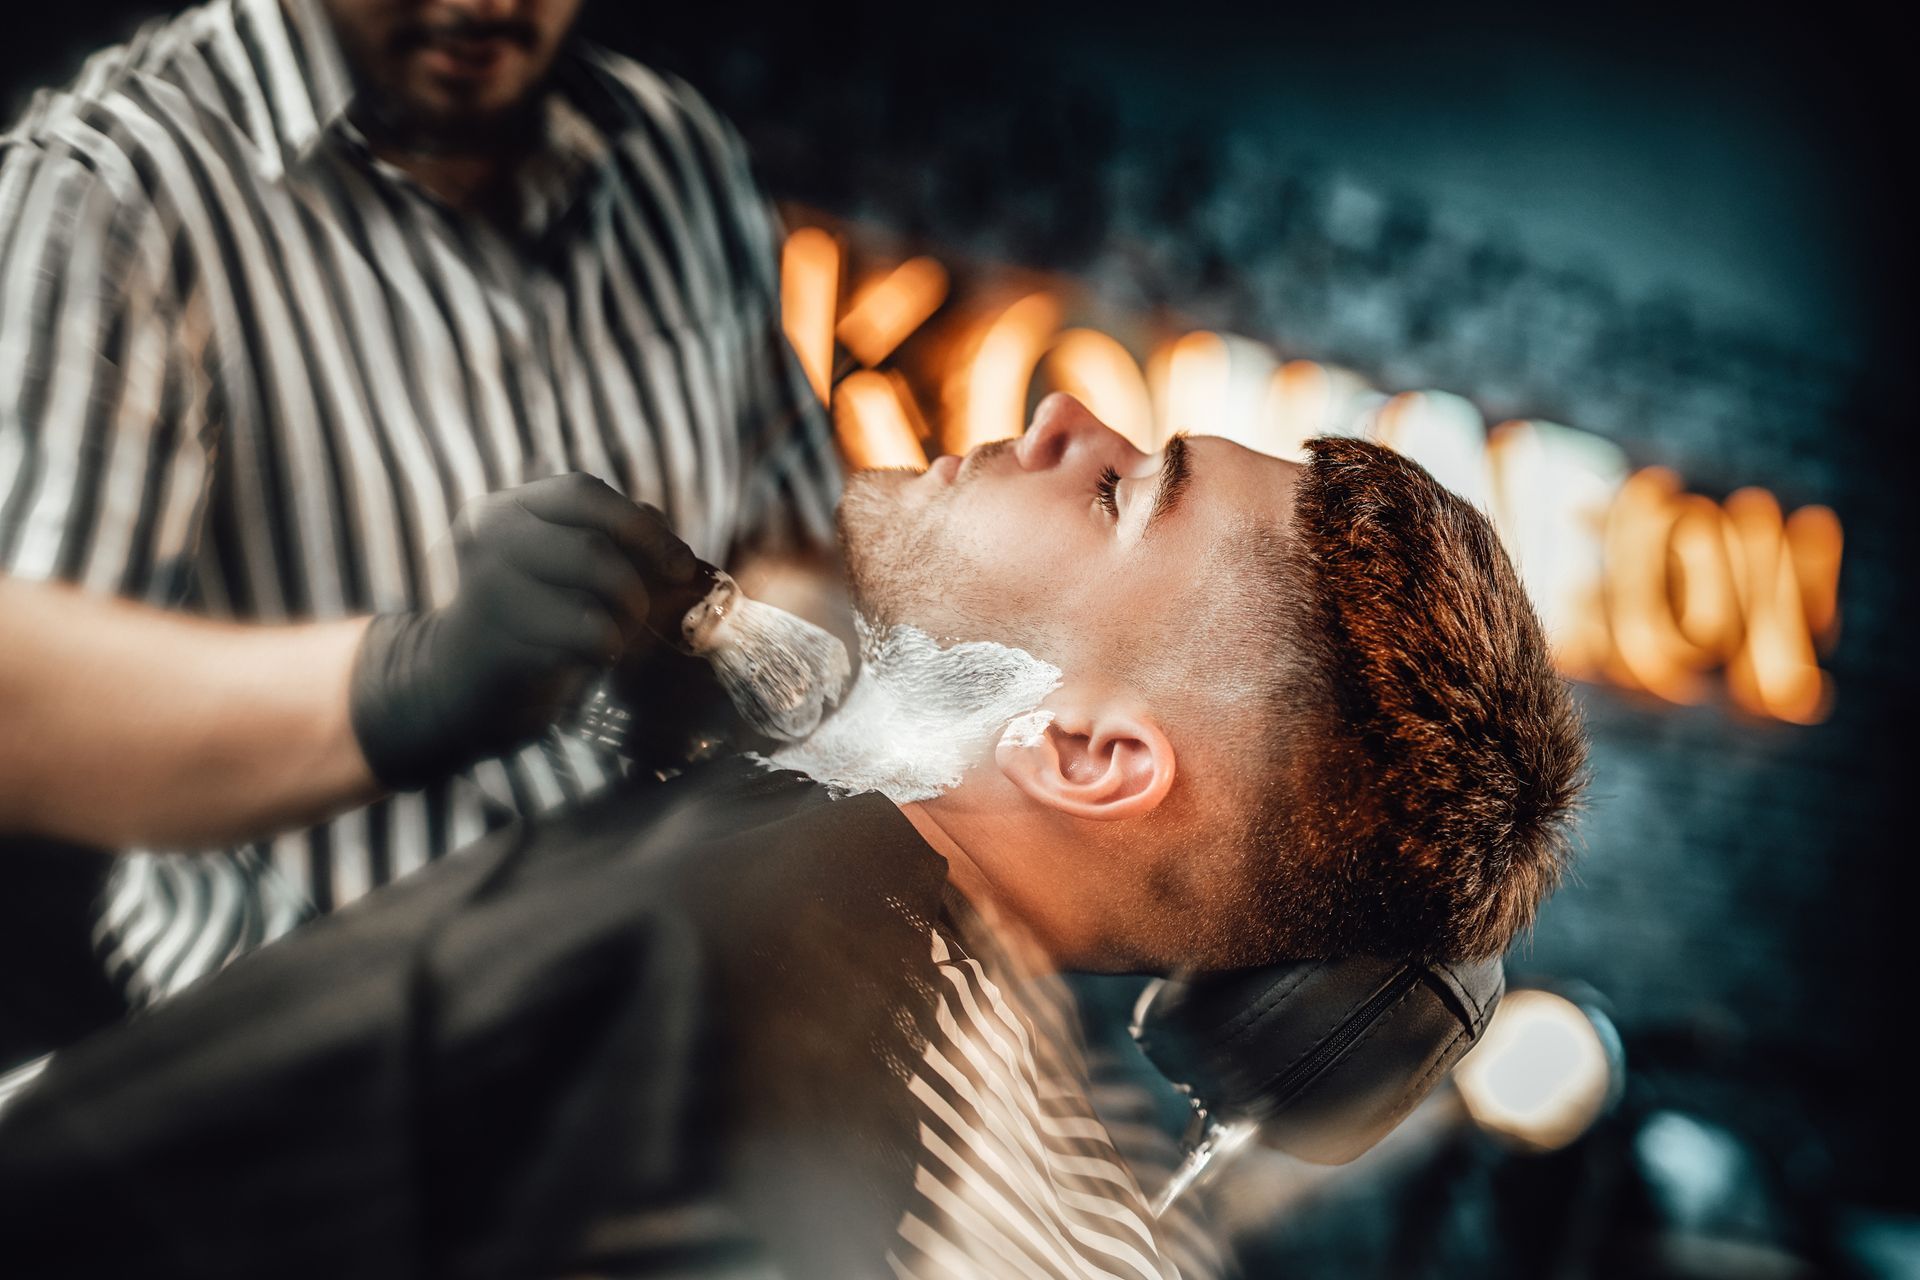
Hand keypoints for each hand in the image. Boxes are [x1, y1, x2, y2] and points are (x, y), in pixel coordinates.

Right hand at [349, 473, 701, 789]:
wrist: (456, 686)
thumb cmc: (529, 620)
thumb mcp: (564, 569)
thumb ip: (617, 545)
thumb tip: (676, 556)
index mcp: (507, 509)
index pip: (583, 492)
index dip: (642, 527)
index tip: (680, 566)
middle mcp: (489, 539)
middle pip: (594, 548)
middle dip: (635, 587)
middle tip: (639, 616)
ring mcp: (487, 592)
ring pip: (594, 597)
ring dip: (624, 624)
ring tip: (612, 639)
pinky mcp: (497, 647)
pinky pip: (582, 643)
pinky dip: (602, 654)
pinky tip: (586, 662)